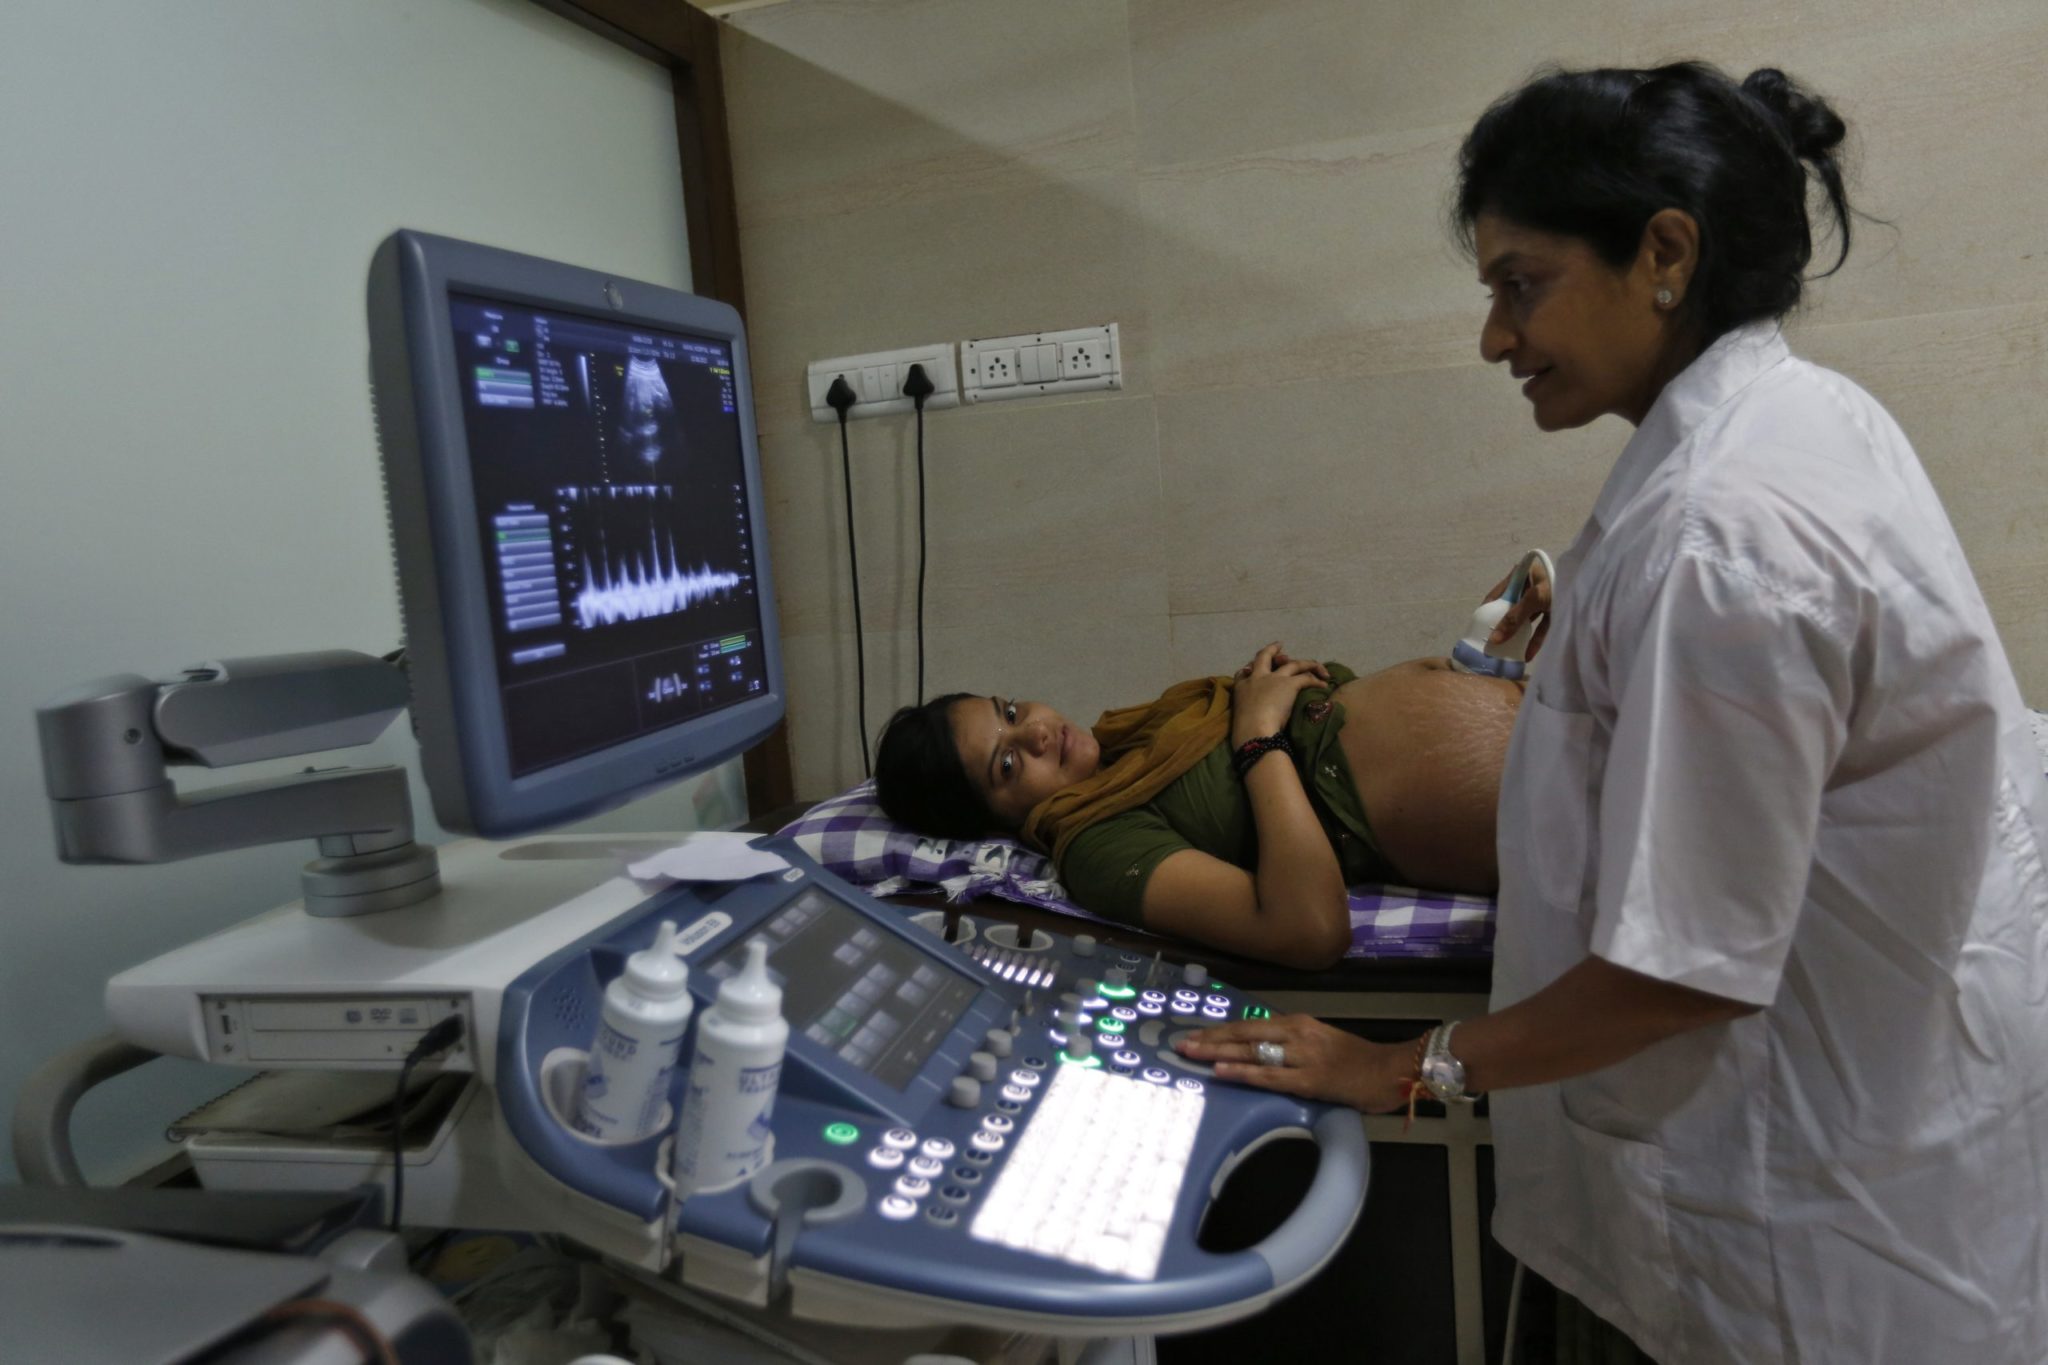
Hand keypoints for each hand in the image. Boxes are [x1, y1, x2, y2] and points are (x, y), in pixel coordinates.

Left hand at [1176, 1013, 1419, 1112]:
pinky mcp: (1309, 1079)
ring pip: (1251, 1051)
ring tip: (1190, 1055)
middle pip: (1243, 1034)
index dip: (1219, 1031)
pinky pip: (1269, 1075)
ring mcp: (1302, 1055)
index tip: (1193, 1034)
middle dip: (1209, 1039)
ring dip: (1217, 1053)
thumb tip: (1259, 1050)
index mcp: (1297, 1023)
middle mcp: (1296, 1033)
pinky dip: (1244, 1072)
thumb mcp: (1319, 1042)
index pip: (1249, 1025)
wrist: (1390, 1069)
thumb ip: (1291, 1044)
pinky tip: (1222, 1071)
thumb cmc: (1356, 1060)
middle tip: (1180, 1044)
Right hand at [1230, 642, 1327, 743]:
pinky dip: (1316, 680)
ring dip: (1306, 664)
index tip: (1251, 667)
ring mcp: (1274, 679)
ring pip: (1293, 664)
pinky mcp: (1289, 684)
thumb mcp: (1240, 717)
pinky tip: (1323, 685)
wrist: (1254, 730)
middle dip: (1271, 650)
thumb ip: (1248, 711)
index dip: (1249, 668)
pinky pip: (1306, 678)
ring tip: (1317, 667)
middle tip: (1279, 646)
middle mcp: (1257, 678)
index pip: (1243, 672)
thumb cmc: (1246, 729)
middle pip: (1264, 657)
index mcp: (1242, 687)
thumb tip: (1256, 717)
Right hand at [1481, 554, 1552, 660]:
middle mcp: (1530, 586)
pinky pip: (1541, 627)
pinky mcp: (1554, 611)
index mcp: (1522, 575)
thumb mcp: (1533, 599)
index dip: (1488, 609)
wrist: (1593, 591)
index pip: (1498, 593)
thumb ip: (1513, 619)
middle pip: (1511, 608)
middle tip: (1492, 641)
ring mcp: (1543, 599)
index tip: (1479, 626)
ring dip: (1518, 635)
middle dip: (1503, 626)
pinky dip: (1535, 640)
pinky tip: (1527, 655)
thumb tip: (1494, 639)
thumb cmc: (1557, 585)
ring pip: (1526, 619)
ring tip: (1507, 650)